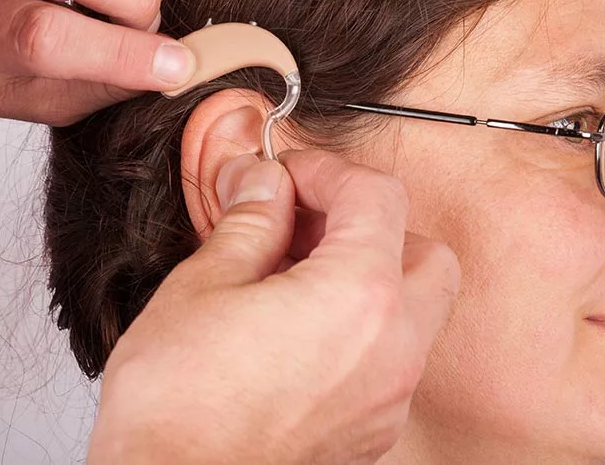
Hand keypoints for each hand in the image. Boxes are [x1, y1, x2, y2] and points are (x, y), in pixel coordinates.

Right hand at [88, 150, 460, 464]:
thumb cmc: (179, 404)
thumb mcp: (204, 284)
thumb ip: (249, 222)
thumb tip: (262, 183)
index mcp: (360, 296)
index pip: (378, 197)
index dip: (327, 171)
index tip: (286, 176)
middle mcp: (393, 349)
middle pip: (424, 253)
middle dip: (371, 224)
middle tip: (304, 222)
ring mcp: (387, 398)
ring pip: (413, 311)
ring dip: (366, 276)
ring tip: (288, 276)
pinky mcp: (369, 433)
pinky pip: (387, 360)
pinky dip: (357, 328)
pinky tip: (292, 329)